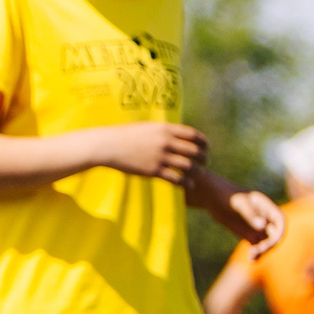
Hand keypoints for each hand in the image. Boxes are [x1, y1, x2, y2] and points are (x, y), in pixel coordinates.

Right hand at [88, 122, 206, 184]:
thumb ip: (163, 131)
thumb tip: (175, 134)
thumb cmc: (125, 136)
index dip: (204, 142)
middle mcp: (165, 142)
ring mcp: (159, 157)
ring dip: (197, 171)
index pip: (193, 135)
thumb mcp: (147, 127)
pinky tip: (188, 185)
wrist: (107, 146)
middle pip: (194, 151)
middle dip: (203, 158)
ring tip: (198, 174)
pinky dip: (185, 183)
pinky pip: (176, 178)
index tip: (206, 147)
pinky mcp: (153, 171)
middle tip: (204, 162)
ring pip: (188, 166)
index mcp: (165, 129)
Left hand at [227, 188, 285, 258]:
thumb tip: (263, 226)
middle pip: (275, 234)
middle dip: (269, 244)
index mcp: (267, 207)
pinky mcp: (249, 234)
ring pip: (267, 242)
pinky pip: (257, 246)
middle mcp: (265, 218)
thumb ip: (251, 214)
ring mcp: (258, 227)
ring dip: (263, 251)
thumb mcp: (238, 203)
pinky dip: (256, 253)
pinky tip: (251, 259)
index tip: (271, 242)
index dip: (279, 232)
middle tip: (256, 251)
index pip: (280, 221)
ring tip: (252, 257)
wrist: (213, 198)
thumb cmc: (226, 196)